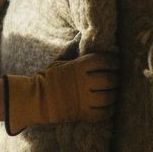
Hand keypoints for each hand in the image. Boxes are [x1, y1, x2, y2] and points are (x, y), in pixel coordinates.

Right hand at [3, 52, 118, 134]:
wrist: (36, 99)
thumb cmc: (48, 79)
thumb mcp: (58, 62)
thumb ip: (71, 51)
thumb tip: (78, 37)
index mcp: (78, 66)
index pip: (104, 61)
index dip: (114, 62)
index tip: (116, 64)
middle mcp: (82, 82)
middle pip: (110, 80)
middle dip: (116, 79)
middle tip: (116, 79)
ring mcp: (83, 99)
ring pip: (109, 97)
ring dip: (113, 95)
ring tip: (112, 93)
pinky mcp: (82, 113)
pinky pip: (103, 113)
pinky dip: (109, 110)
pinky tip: (108, 106)